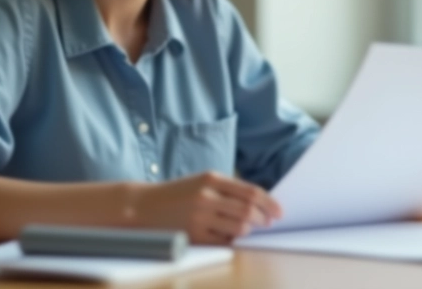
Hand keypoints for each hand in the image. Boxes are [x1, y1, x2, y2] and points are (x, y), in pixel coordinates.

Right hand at [133, 171, 281, 244]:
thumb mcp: (202, 183)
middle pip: (248, 211)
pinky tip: (230, 237)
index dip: (269, 203)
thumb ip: (228, 190)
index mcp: (211, 179)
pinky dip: (232, 241)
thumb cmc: (178, 195)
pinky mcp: (193, 235)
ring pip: (239, 228)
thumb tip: (260, 205)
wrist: (142, 207)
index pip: (250, 192)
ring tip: (247, 229)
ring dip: (248, 231)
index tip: (279, 211)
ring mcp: (199, 217)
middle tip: (267, 223)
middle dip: (262, 219)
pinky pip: (224, 242)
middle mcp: (206, 196)